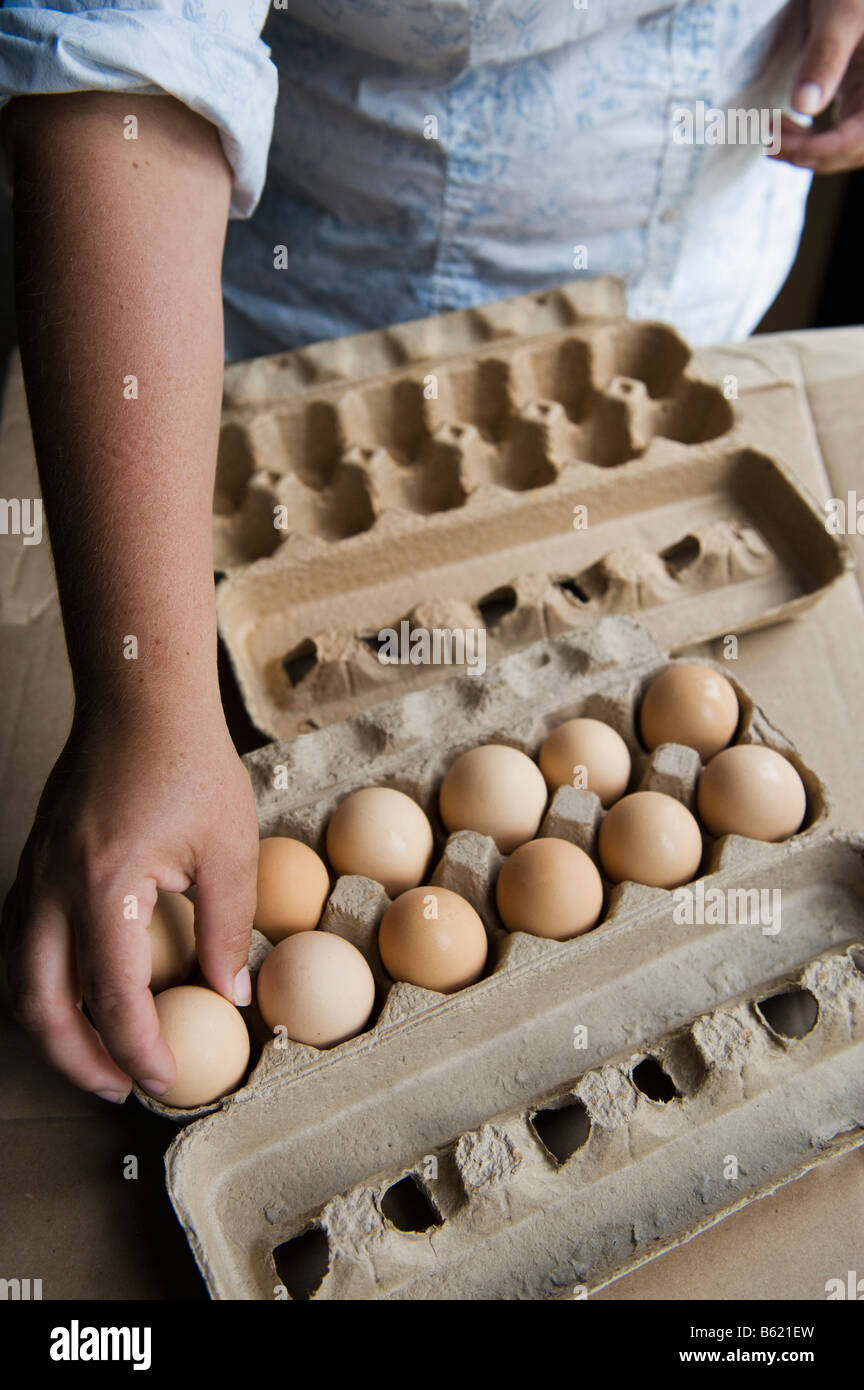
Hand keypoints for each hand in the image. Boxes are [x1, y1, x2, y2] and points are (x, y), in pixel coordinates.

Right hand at [1, 705, 258, 1101]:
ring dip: (51, 1028)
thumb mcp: (229, 849)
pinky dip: (39, 985)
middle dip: (76, 1060)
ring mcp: (34, 876)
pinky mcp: (34, 864)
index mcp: (105, 887)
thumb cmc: (189, 762)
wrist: (139, 701)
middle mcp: (53, 889)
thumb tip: (231, 993)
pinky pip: (17, 944)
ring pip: (16, 979)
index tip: (165, 1080)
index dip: (138, 1051)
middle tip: (119, 1086)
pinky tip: (75, 993)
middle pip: (39, 1006)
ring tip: (96, 1054)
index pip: (112, 998)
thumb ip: (228, 929)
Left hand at [772, 0, 863, 170]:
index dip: (824, 150)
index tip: (781, 146)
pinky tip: (787, 127)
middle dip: (809, 153)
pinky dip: (811, 140)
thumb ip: (825, 56)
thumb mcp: (841, 13)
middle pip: (853, 149)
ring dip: (807, 151)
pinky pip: (839, 133)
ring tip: (771, 133)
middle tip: (768, 138)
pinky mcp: (858, 98)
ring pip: (844, 147)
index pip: (861, 137)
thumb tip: (805, 106)